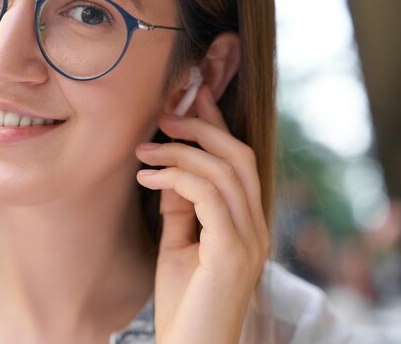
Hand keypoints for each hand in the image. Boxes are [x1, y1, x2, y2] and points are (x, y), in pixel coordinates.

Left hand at [135, 85, 269, 343]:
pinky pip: (209, 196)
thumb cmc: (183, 304)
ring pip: (224, 170)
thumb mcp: (179, 246)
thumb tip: (170, 173)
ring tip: (144, 151)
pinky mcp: (233, 251)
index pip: (237, 161)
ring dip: (180, 153)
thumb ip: (182, 209)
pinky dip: (177, 179)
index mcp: (246, 223)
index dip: (216, 124)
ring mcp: (249, 238)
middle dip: (201, 126)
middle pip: (238, 155)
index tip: (190, 96)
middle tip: (162, 115)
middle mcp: (256, 226)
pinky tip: (147, 180)